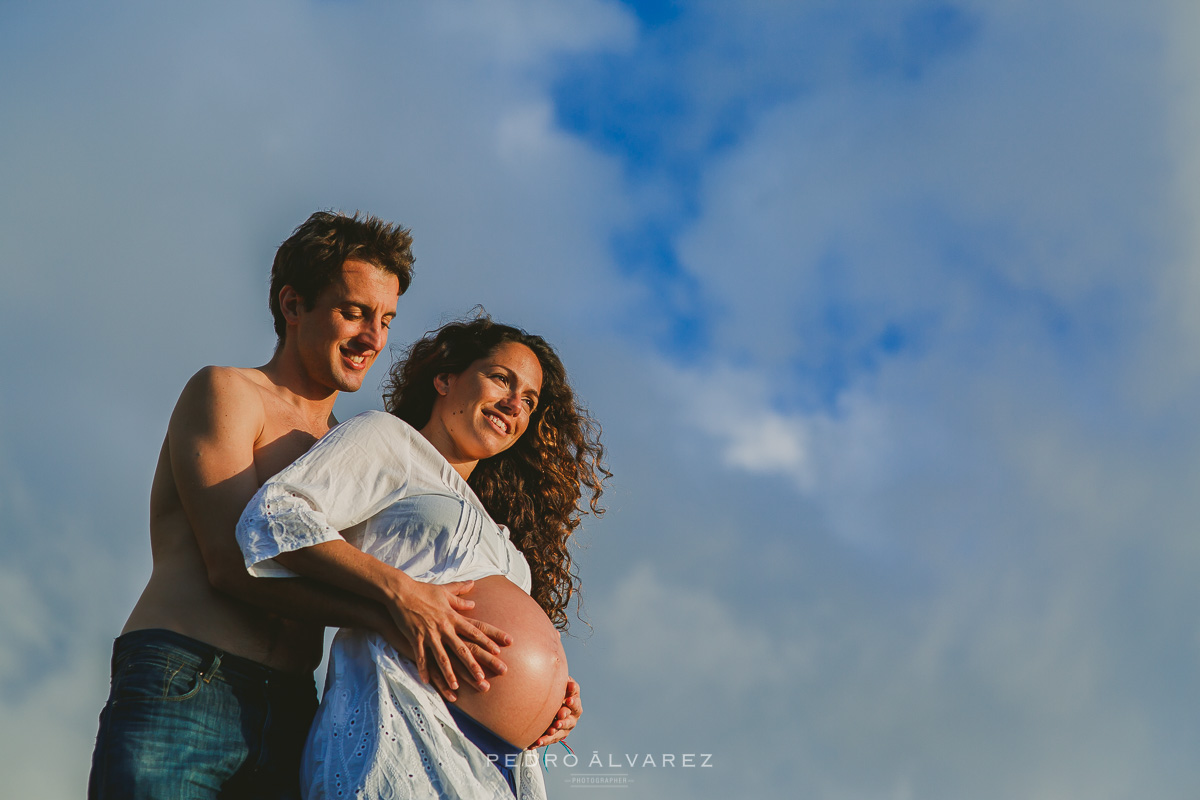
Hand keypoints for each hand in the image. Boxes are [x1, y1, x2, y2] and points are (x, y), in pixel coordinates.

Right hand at [386, 578, 510, 695]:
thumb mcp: (444, 591)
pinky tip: (427, 682)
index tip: (501, 649)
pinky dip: (424, 670)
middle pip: (463, 648)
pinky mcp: (415, 638)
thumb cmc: (422, 590)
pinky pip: (420, 657)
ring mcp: (430, 634)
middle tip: (483, 678)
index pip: (475, 630)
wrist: (400, 592)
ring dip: (450, 673)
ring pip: (442, 657)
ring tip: (456, 687)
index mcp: (453, 616)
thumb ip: (460, 595)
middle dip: (474, 664)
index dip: (488, 640)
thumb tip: (473, 592)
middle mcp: (444, 627)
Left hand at [532, 676, 580, 747]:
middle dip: (564, 721)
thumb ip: (566, 684)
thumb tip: (569, 682)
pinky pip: (548, 740)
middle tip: (558, 719)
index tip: (568, 700)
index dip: (573, 702)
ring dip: (553, 733)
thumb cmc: (559, 692)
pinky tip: (533, 743)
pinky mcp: (555, 736)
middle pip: (569, 721)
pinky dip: (541, 741)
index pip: (575, 704)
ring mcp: (564, 728)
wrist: (551, 703)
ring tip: (548, 732)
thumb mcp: (563, 686)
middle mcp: (572, 718)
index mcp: (575, 705)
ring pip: (559, 733)